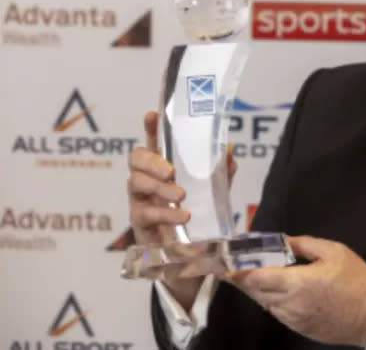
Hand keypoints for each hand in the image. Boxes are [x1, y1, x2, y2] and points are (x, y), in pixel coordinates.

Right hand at [127, 111, 237, 308]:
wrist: (195, 252)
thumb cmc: (199, 212)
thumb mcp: (215, 189)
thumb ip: (222, 170)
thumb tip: (228, 149)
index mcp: (165, 164)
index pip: (155, 141)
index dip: (152, 128)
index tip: (152, 115)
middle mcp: (148, 178)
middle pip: (136, 159)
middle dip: (152, 161)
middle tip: (171, 170)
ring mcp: (140, 199)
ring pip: (135, 183)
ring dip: (158, 188)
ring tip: (181, 196)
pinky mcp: (140, 222)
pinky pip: (145, 213)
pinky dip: (165, 214)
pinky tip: (183, 216)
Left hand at [226, 236, 365, 346]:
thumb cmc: (356, 280)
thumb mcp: (334, 251)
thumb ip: (304, 244)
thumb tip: (283, 241)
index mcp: (297, 282)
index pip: (257, 278)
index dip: (238, 272)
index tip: (224, 265)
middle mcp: (290, 304)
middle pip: (256, 292)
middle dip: (243, 281)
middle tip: (233, 269)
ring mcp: (294, 319)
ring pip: (266, 304)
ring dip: (258, 291)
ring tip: (255, 277)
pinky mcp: (300, 328)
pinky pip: (279, 314)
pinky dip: (273, 302)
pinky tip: (278, 292)